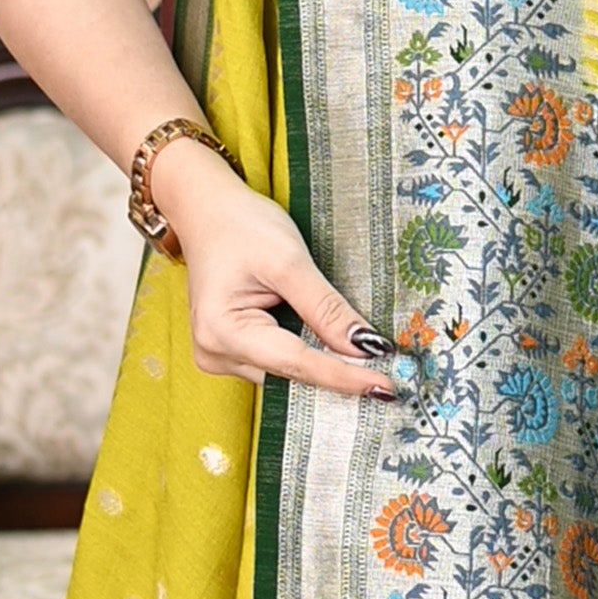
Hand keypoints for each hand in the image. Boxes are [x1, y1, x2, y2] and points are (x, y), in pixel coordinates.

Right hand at [153, 140, 397, 396]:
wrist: (206, 211)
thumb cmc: (242, 226)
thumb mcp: (289, 261)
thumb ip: (326, 309)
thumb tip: (366, 348)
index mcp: (223, 331)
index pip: (297, 363)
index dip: (344, 377)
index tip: (385, 388)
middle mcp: (215, 353)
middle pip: (291, 376)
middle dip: (339, 376)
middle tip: (391, 381)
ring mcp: (219, 356)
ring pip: (286, 375)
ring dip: (324, 368)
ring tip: (370, 368)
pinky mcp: (230, 352)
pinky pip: (277, 365)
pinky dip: (307, 358)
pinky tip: (337, 355)